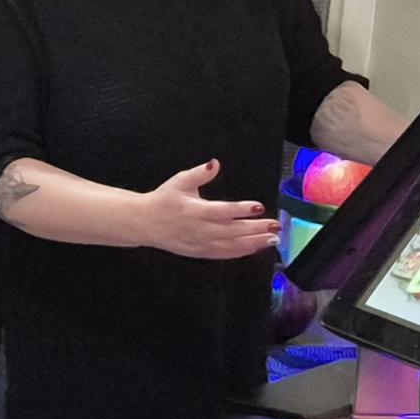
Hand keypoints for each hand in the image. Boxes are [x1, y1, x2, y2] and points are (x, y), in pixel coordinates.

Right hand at [131, 160, 281, 260]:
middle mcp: (199, 229)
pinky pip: (223, 255)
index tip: (258, 207)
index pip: (222, 211)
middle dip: (256, 229)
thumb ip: (199, 174)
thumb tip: (214, 164)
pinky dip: (240, 252)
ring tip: (272, 239)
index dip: (241, 209)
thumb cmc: (163, 200)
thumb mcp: (179, 181)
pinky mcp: (199, 252)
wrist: (144, 223)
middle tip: (275, 225)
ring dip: (253, 243)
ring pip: (230, 246)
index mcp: (194, 211)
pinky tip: (255, 248)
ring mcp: (199, 243)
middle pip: (232, 231)